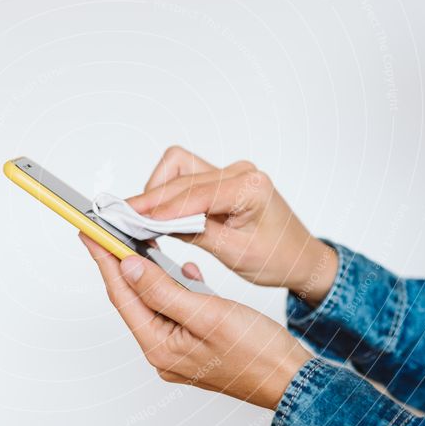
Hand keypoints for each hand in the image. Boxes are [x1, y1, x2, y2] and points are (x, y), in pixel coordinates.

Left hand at [79, 233, 311, 409]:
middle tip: (109, 231)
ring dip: (150, 272)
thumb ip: (163, 290)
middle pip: (133, 298)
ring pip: (154, 301)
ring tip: (140, 242)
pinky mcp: (193, 342)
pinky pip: (175, 309)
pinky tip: (186, 271)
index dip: (105, 260)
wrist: (290, 379)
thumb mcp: (206, 313)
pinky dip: (177, 287)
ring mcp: (177, 348)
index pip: (121, 295)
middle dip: (121, 263)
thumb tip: (129, 268)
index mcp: (159, 346)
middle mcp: (162, 350)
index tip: (90, 232)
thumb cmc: (256, 352)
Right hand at [128, 146, 336, 305]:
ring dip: (157, 191)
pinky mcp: (221, 180)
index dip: (160, 208)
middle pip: (180, 176)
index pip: (194, 193)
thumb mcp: (235, 253)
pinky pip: (184, 177)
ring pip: (177, 168)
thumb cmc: (278, 257)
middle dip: (150, 199)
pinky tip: (159, 216)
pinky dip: (167, 193)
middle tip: (124, 220)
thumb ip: (195, 233)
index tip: (133, 220)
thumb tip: (157, 224)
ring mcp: (229, 173)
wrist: (300, 257)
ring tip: (141, 219)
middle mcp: (239, 172)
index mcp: (250, 187)